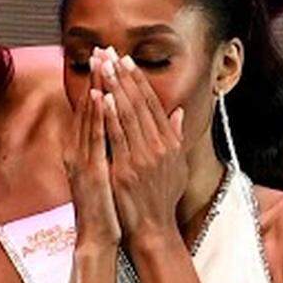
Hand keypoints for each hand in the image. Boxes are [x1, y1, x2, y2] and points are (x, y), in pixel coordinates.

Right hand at [64, 49, 119, 247]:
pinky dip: (97, 117)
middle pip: (86, 108)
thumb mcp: (106, 173)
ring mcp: (81, 160)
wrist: (98, 237)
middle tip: (100, 50)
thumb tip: (112, 131)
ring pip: (88, 118)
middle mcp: (77, 151)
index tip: (106, 61)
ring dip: (94, 89)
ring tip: (101, 64)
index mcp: (83, 151)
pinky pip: (94, 139)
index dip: (98, 84)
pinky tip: (101, 98)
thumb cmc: (105, 208)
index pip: (91, 112)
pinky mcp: (89, 171)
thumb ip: (108, 150)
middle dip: (95, 78)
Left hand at [99, 50, 186, 248]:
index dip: (139, 81)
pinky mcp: (127, 169)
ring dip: (115, 88)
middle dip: (124, 76)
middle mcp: (159, 147)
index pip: (153, 104)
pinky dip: (110, 115)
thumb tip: (179, 112)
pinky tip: (102, 97)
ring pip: (128, 115)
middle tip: (111, 53)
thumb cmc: (162, 198)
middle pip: (140, 104)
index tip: (127, 61)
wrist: (153, 228)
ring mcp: (143, 158)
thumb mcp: (176, 166)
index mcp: (169, 144)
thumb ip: (177, 137)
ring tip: (105, 66)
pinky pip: (117, 137)